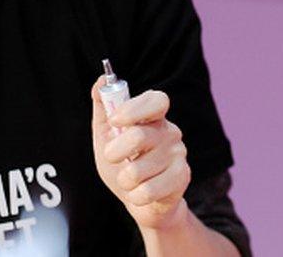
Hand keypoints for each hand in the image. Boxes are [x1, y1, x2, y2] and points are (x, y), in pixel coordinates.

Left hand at [91, 78, 191, 230]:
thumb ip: (104, 108)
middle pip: (139, 136)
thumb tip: (100, 80)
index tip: (115, 120)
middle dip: (115, 152)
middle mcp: (170, 132)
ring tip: (130, 180)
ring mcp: (179, 154)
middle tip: (112, 158)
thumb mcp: (107, 136)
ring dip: (124, 180)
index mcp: (154, 118)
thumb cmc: (123, 165)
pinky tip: (141, 193)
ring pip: (137, 170)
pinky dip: (135, 196)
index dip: (135, 109)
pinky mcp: (182, 177)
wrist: (142, 203)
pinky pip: (148, 191)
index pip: (157, 100)